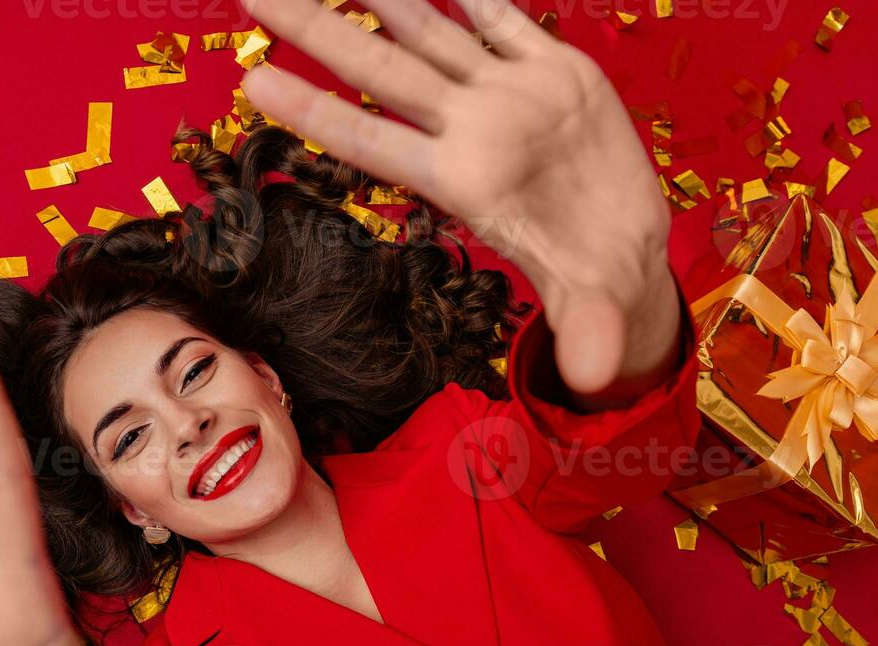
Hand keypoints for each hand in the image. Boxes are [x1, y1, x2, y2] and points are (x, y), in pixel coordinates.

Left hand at [239, 0, 679, 400]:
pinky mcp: (553, 68)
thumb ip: (587, 332)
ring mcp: (508, 92)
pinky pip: (503, 14)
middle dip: (317, 28)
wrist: (626, 246)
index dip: (314, 111)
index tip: (251, 82)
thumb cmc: (594, 281)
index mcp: (465, 181)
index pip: (372, 140)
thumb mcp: (594, 308)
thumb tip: (591, 376)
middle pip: (379, 69)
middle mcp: (472, 129)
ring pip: (429, 29)